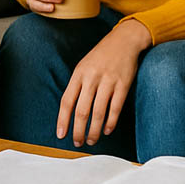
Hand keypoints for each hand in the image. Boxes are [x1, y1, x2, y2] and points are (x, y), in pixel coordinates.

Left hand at [56, 20, 150, 146]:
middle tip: (78, 142)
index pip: (67, 101)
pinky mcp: (123, 84)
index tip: (61, 135)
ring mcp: (108, 81)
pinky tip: (106, 130)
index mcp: (79, 74)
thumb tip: (68, 112)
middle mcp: (92, 78)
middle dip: (78, 130)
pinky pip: (115, 108)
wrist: (123, 41)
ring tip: (92, 140)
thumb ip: (77, 86)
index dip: (63, 120)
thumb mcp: (83, 66)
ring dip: (94, 131)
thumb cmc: (101, 57)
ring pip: (98, 113)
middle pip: (82, 110)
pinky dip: (110, 122)